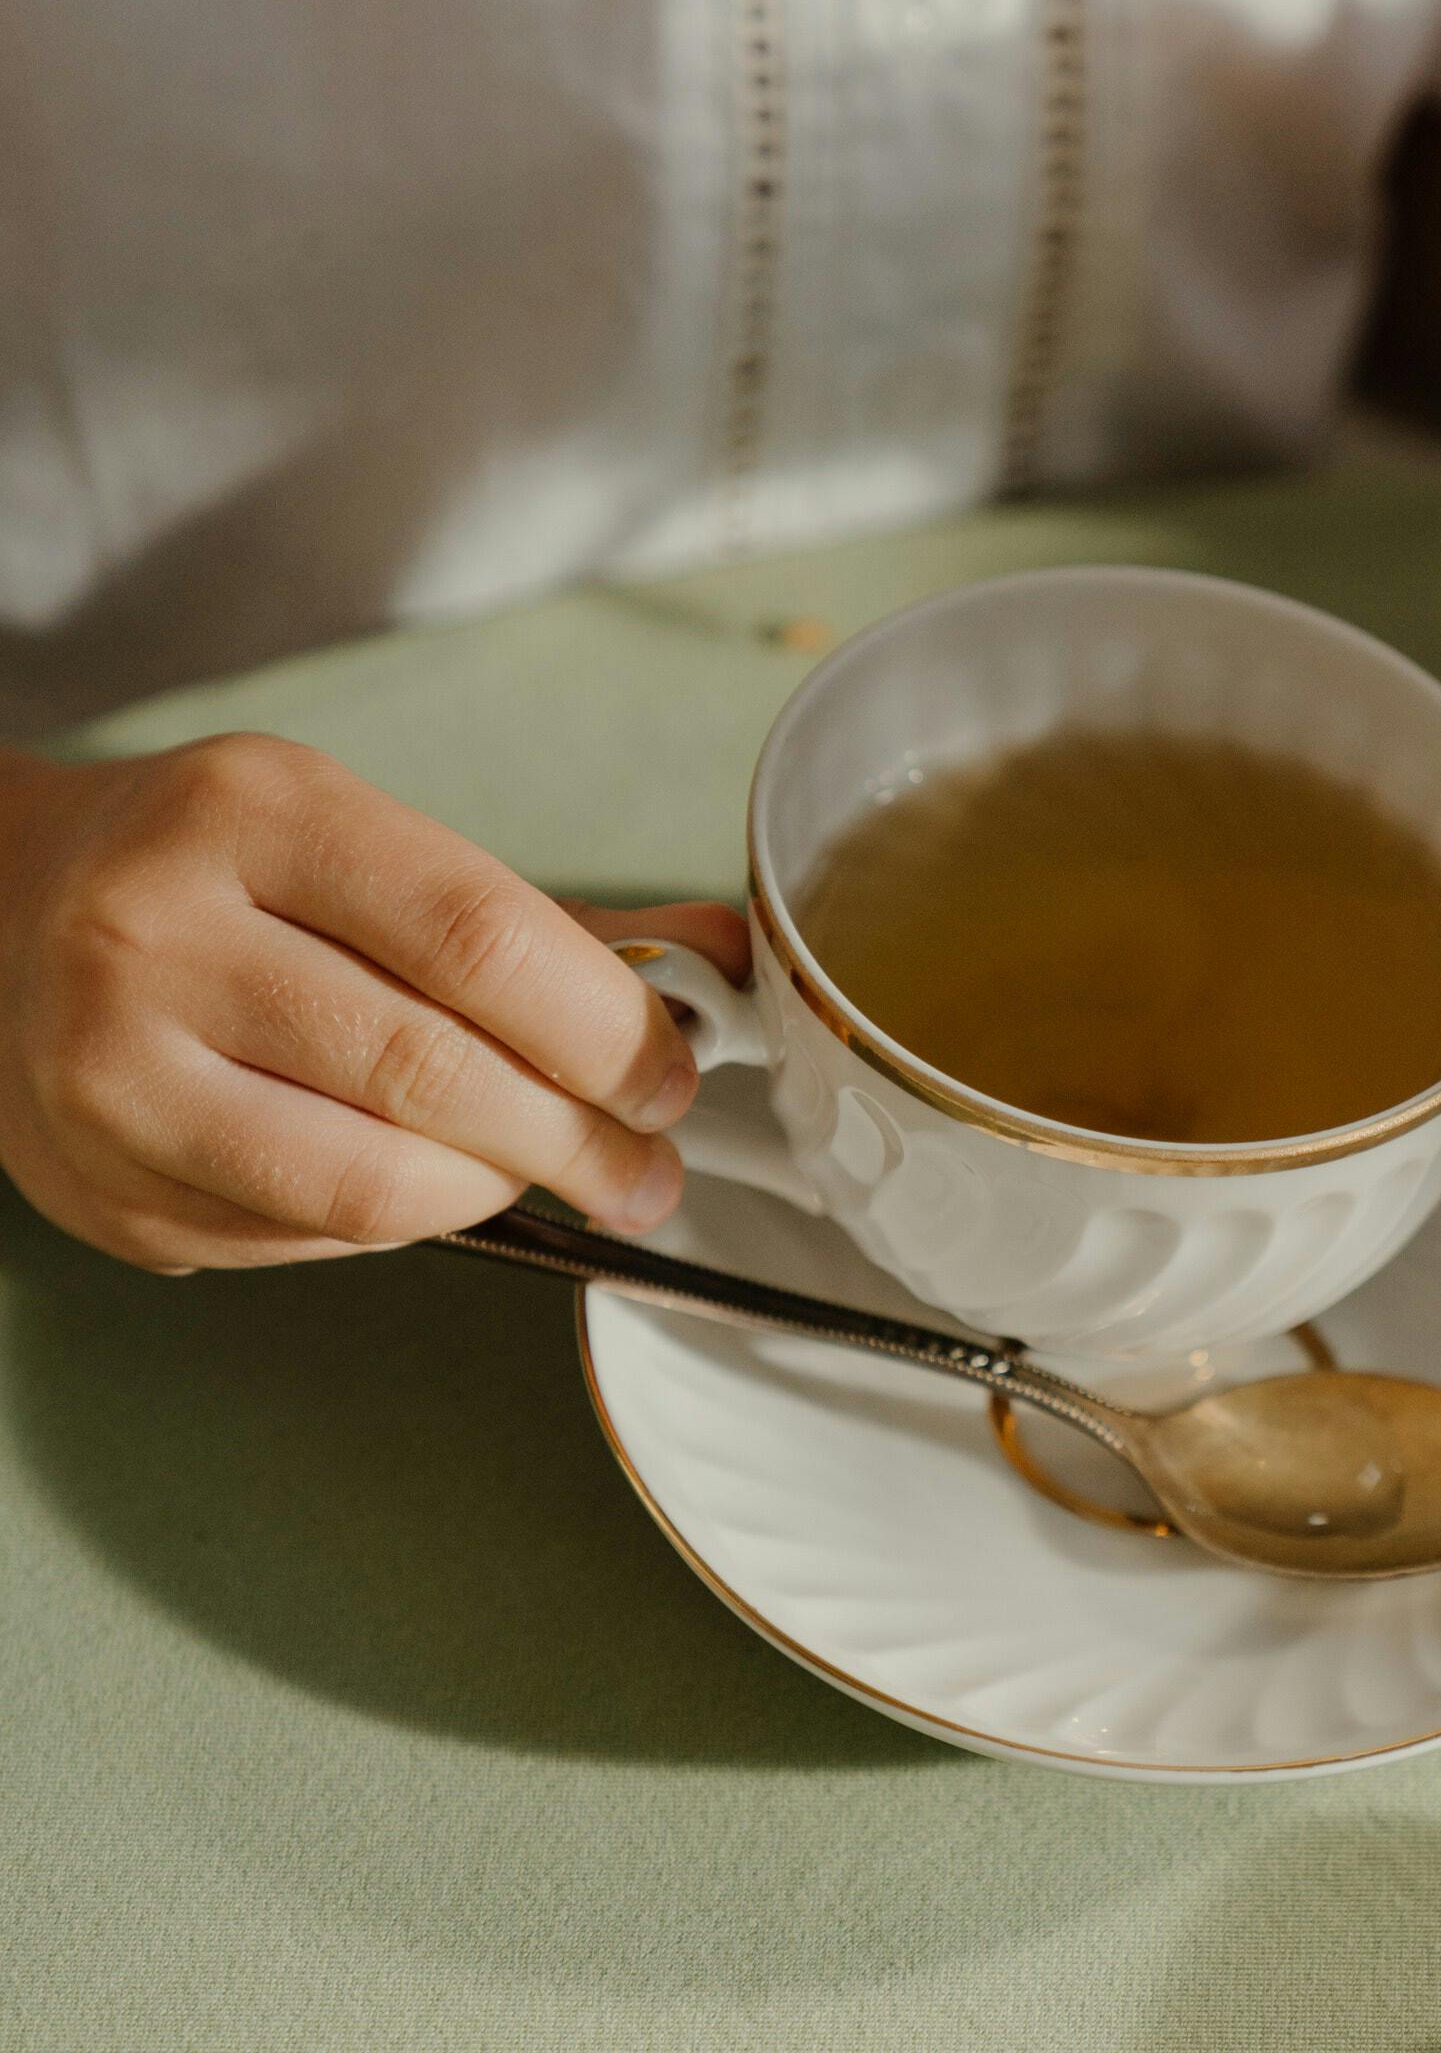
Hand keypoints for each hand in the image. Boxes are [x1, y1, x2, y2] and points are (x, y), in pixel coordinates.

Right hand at [0, 730, 748, 1270]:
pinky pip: (303, 1239)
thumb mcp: (362, 843)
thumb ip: (540, 921)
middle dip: (577, 1138)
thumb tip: (725, 962)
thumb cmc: (216, 875)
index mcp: (252, 812)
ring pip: (370, 1183)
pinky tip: (420, 1188)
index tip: (670, 1075)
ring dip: (496, 1195)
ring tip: (540, 1177)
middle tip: (643, 1169)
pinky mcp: (103, 1187)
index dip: (607, 1026)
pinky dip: (396, 1226)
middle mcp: (161, 932)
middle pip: (433, 1071)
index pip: (477, 934)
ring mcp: (113, 1071)